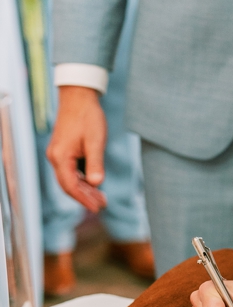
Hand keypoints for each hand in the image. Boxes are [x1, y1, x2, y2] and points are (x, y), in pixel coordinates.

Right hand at [47, 86, 107, 211]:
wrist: (79, 98)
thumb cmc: (88, 118)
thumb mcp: (96, 141)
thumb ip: (95, 163)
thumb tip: (97, 184)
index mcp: (61, 156)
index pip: (70, 186)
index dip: (84, 199)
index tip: (98, 208)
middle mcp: (55, 157)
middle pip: (68, 185)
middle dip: (85, 197)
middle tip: (102, 206)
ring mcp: (58, 154)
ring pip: (69, 179)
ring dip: (84, 189)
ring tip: (102, 198)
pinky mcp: (63, 150)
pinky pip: (70, 171)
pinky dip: (82, 180)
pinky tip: (94, 185)